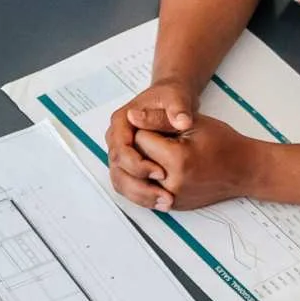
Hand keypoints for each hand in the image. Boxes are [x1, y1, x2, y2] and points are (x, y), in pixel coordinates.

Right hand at [105, 75, 199, 204]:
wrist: (171, 99)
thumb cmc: (171, 97)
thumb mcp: (176, 98)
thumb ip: (178, 109)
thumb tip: (182, 121)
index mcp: (122, 121)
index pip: (121, 149)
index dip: (138, 164)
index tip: (161, 173)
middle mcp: (117, 138)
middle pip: (118, 167)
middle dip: (139, 184)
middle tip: (163, 194)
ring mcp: (122, 152)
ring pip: (121, 179)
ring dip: (140, 194)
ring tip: (165, 203)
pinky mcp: (130, 163)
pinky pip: (129, 183)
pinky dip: (143, 195)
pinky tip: (162, 202)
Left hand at [119, 113, 263, 211]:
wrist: (244, 170)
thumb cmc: (223, 143)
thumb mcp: (192, 123)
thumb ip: (159, 119)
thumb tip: (131, 117)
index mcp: (177, 160)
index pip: (139, 139)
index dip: (147, 129)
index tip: (162, 128)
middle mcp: (172, 183)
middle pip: (135, 161)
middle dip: (143, 148)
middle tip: (163, 141)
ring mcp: (172, 198)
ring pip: (136, 180)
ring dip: (142, 166)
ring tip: (160, 155)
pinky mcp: (173, 207)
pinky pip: (146, 193)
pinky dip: (147, 180)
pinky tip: (161, 168)